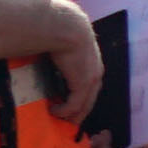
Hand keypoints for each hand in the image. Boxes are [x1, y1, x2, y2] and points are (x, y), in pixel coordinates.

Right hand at [41, 0, 107, 125]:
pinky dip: (63, 111)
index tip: (68, 107)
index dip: (80, 99)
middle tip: (64, 121)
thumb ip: (62, 55)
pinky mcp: (83, 85)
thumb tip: (51, 58)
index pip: (90, 88)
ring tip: (57, 118)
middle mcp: (96, 73)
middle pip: (89, 101)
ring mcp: (92, 80)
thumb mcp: (65, 45)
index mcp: (93, 64)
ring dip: (70, 114)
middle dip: (77, 113)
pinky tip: (53, 111)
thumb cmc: (62, 31)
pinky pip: (74, 105)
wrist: (67, 26)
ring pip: (83, 106)